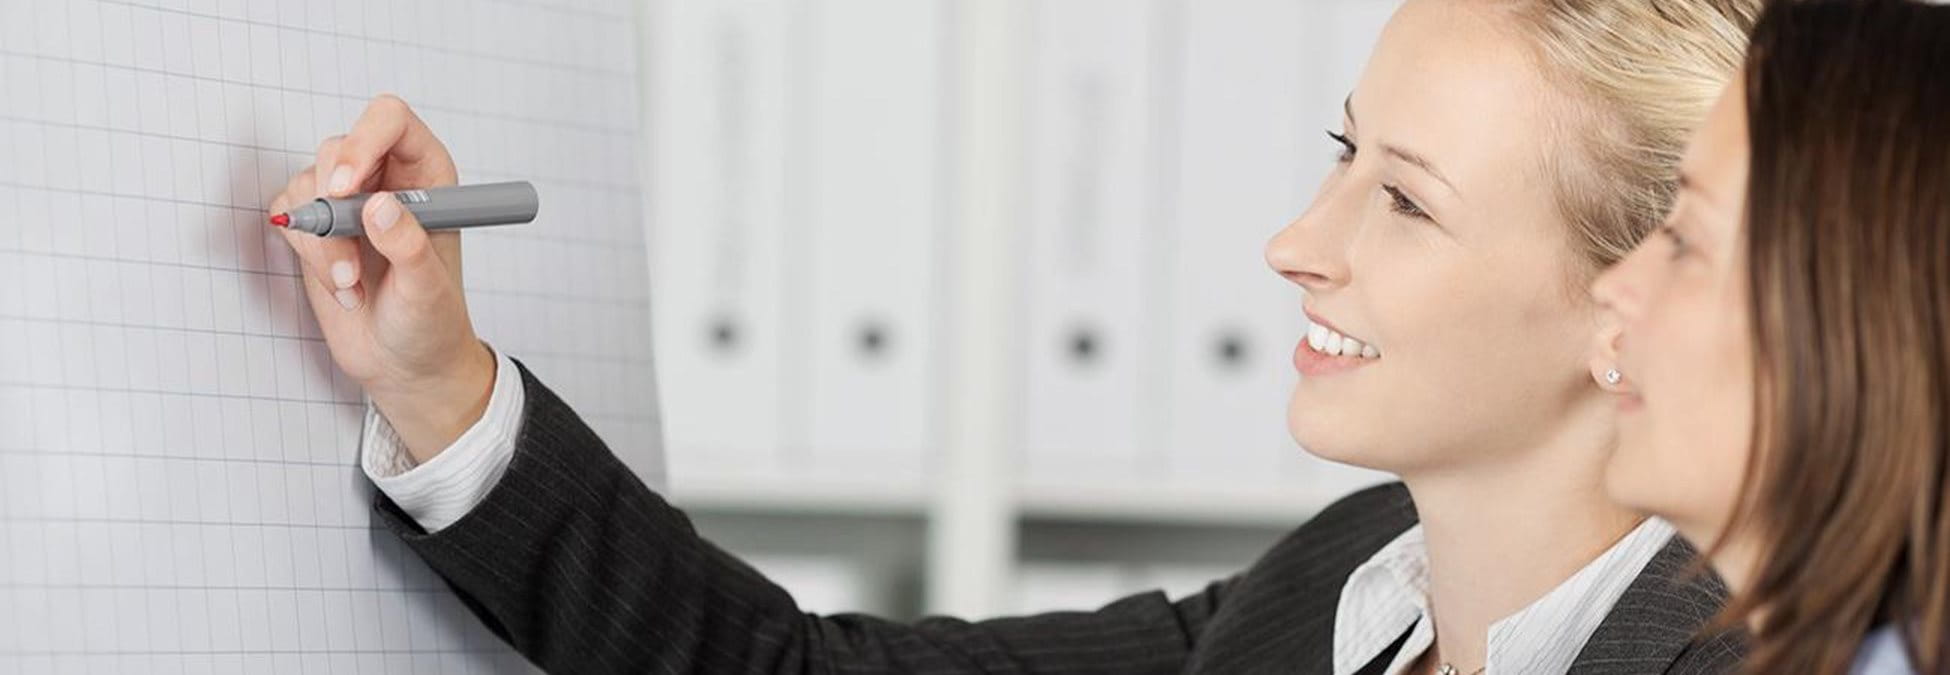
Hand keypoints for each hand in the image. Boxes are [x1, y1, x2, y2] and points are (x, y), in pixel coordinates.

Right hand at [270, 93, 493, 463]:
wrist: (407, 363)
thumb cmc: (432, 323)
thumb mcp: (428, 290)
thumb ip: (408, 245)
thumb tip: (378, 206)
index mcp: (428, 175)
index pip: (390, 120)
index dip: (363, 142)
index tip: (345, 190)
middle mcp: (387, 179)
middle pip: (338, 149)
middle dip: (331, 206)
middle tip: (345, 261)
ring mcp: (349, 203)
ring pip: (307, 186)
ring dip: (321, 242)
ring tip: (351, 286)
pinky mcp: (318, 228)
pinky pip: (290, 216)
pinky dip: (306, 254)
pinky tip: (340, 287)